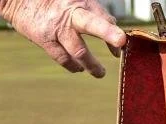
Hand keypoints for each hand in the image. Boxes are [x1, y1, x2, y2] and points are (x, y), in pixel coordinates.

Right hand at [0, 0, 126, 77]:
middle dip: (107, 33)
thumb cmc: (51, 1)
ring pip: (79, 51)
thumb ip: (91, 11)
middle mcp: (70, 14)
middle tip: (121, 42)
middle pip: (92, 24)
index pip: (103, 17)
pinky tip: (78, 69)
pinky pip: (62, 58)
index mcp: (80, 2)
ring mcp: (57, 28)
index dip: (113, 32)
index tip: (121, 44)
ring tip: (100, 73)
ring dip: (92, 65)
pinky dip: (72, 66)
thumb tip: (111, 24)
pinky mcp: (44, 39)